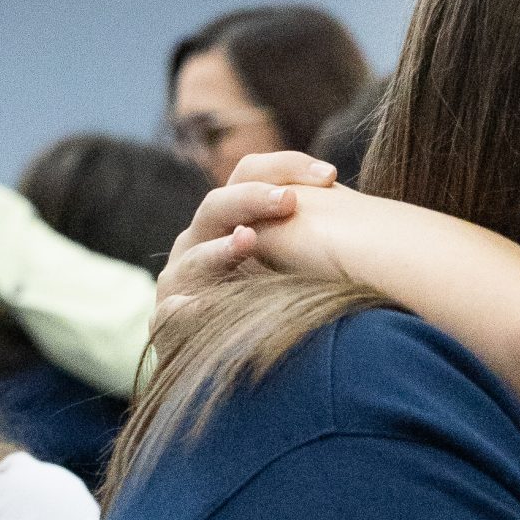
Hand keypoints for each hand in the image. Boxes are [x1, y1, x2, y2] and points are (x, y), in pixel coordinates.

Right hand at [153, 153, 338, 326]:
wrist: (211, 351)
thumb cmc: (260, 298)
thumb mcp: (284, 260)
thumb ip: (304, 233)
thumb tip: (352, 199)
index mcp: (228, 218)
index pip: (251, 175)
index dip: (287, 168)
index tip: (330, 176)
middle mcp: (199, 239)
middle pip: (219, 206)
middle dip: (253, 200)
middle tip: (290, 201)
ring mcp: (181, 276)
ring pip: (196, 256)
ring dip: (221, 250)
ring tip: (247, 242)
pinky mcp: (167, 317)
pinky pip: (175, 311)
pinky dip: (188, 309)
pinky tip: (200, 307)